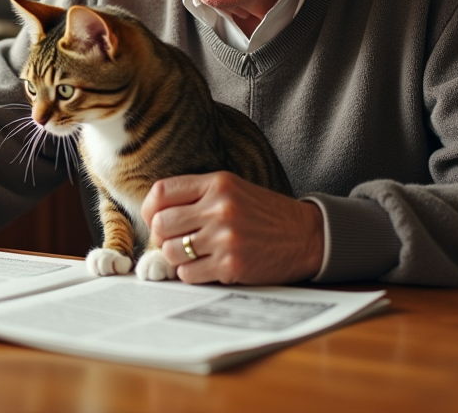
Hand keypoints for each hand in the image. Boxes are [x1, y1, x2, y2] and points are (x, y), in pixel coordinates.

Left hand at [141, 172, 323, 284]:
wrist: (307, 236)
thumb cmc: (266, 214)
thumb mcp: (234, 190)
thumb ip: (197, 196)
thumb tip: (155, 216)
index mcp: (218, 183)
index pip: (162, 193)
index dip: (150, 209)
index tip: (156, 219)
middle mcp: (220, 208)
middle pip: (161, 224)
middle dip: (162, 236)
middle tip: (175, 241)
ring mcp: (225, 238)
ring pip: (171, 251)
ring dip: (177, 257)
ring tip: (193, 255)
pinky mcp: (231, 266)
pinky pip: (188, 274)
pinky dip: (191, 273)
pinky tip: (207, 267)